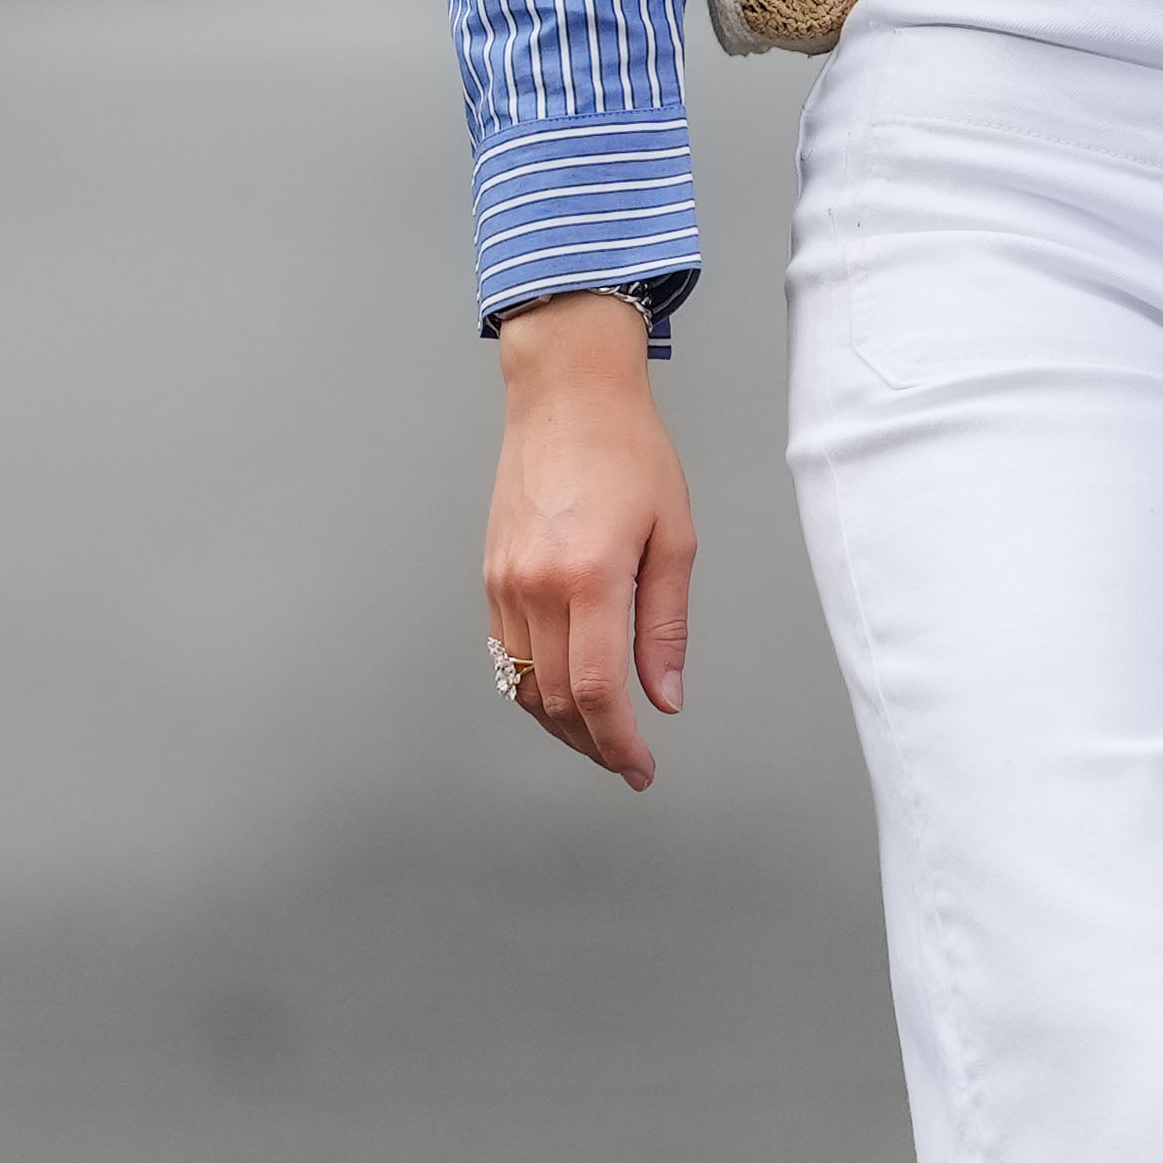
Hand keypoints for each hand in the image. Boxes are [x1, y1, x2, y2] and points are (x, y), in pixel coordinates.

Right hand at [480, 296, 691, 786]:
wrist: (567, 395)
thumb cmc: (628, 451)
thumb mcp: (672, 537)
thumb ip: (665, 625)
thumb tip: (664, 697)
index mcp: (588, 577)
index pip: (597, 691)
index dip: (618, 743)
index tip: (640, 768)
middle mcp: (535, 585)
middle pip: (555, 699)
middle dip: (593, 743)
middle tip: (626, 761)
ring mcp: (504, 582)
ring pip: (523, 685)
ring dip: (561, 723)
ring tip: (600, 736)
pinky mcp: (490, 575)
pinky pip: (506, 654)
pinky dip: (533, 686)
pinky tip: (565, 691)